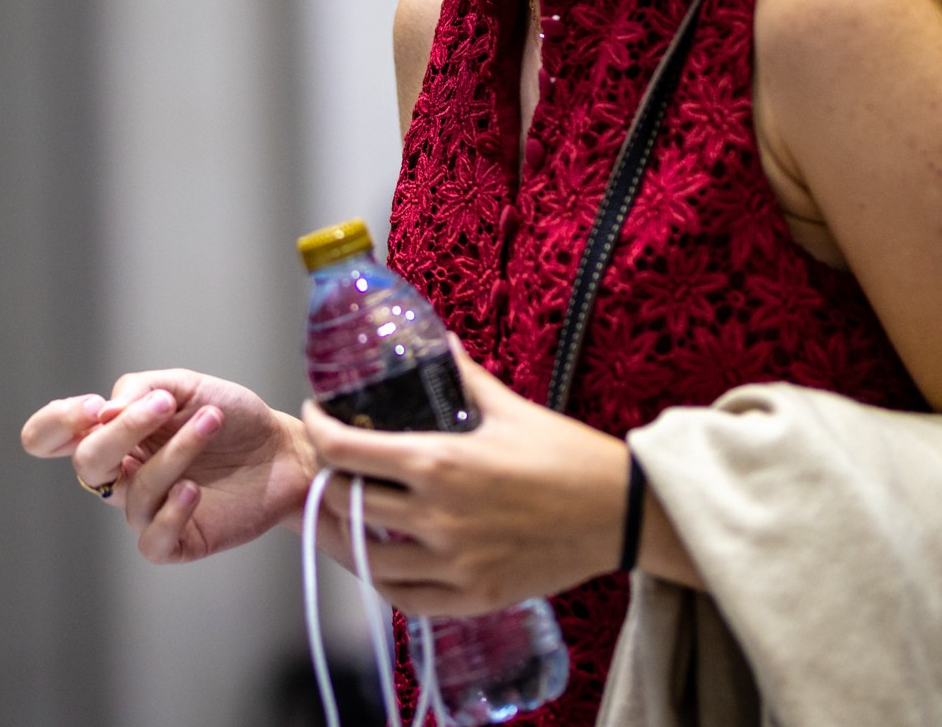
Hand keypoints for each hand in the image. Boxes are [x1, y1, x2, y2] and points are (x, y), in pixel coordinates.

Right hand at [22, 369, 315, 562]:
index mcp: (113, 434)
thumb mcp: (185, 386)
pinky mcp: (177, 541)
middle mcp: (122, 473)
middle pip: (88, 464)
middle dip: (123, 432)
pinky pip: (151, 539)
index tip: (92, 408)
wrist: (284, 449)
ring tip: (212, 423)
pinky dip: (171, 514)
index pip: (50, 437)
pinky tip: (194, 491)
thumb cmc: (231, 416)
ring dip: (174, 454)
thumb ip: (138, 390)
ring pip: (133, 492)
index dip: (56, 424)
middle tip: (165, 405)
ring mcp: (148, 509)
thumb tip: (101, 414)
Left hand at [302, 346, 628, 616]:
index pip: (345, 450)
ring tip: (345, 515)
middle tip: (331, 467)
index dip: (319, 429)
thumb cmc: (569, 456)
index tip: (317, 415)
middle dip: (327, 481)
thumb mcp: (511, 409)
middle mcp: (437, 516)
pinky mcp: (474, 595)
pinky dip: (384, 579)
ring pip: (366, 557)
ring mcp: (454, 562)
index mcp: (439, 462)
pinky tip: (382, 559)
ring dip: (346, 534)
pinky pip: (406, 598)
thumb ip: (465, 377)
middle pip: (345, 504)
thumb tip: (441, 343)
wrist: (624, 514)